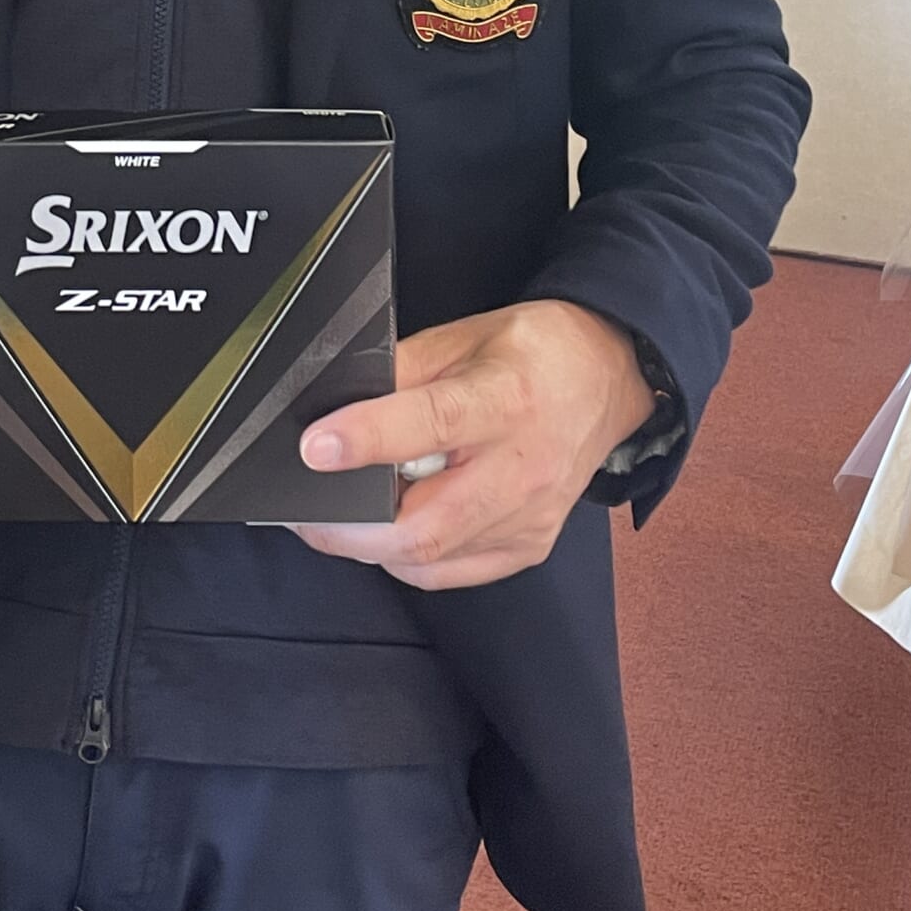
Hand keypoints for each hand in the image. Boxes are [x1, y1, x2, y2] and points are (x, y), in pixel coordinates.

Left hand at [291, 300, 657, 590]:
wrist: (606, 379)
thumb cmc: (533, 353)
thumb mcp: (461, 337)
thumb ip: (400, 371)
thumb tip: (338, 404)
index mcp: (505, 399)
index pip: (430, 425)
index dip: (367, 439)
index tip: (315, 447)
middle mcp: (522, 467)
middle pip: (426, 525)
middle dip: (350, 529)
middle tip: (304, 510)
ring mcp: (529, 517)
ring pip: (433, 560)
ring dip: (371, 546)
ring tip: (337, 519)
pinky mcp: (529, 546)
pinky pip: (452, 573)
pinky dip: (409, 560)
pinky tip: (390, 533)